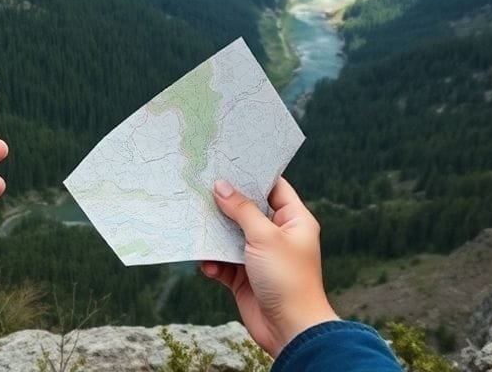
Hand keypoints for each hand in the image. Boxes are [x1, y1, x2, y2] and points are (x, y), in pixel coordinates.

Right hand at [199, 177, 337, 356]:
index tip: (228, 161)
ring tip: (197, 228)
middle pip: (247, 210)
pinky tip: (209, 266)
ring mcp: (260, 256)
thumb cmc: (288, 279)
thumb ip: (241, 210)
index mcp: (294, 221)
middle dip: (225, 204)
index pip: (274, 187)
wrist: (290, 330)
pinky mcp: (245, 277)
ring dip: (214, 236)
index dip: (254, 174)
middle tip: (200, 189)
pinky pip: (223, 262)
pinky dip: (214, 263)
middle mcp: (277, 236)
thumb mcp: (264, 237)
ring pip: (230, 236)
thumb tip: (222, 186)